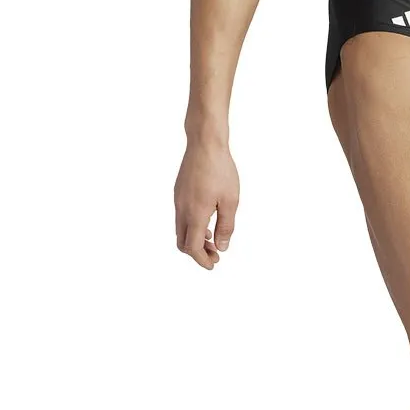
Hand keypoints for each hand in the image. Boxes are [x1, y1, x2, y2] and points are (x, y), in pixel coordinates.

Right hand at [173, 139, 239, 269]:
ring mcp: (178, 200)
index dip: (202, 260)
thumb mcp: (231, 202)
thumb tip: (222, 248)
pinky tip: (207, 224)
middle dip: (198, 253)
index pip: (192, 247)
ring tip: (214, 241)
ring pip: (181, 230)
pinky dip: (192, 227)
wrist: (204, 143)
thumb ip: (226, 227)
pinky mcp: (178, 193)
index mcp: (195, 214)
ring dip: (195, 240)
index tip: (213, 265)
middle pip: (183, 242)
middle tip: (215, 256)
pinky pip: (181, 217)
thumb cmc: (221, 170)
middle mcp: (182, 209)